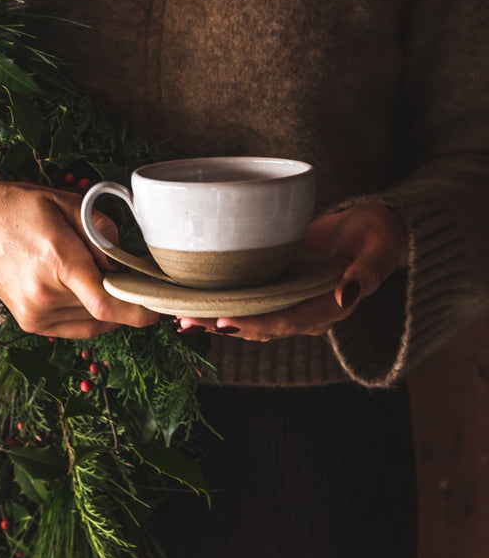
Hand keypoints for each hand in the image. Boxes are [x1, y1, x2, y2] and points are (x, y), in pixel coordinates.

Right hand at [0, 180, 158, 338]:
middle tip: (124, 272)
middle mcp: (45, 294)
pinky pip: (78, 329)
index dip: (140, 311)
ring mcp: (36, 314)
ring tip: (90, 274)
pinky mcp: (31, 324)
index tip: (159, 308)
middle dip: (123, 294)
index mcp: (57, 261)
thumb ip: (104, 232)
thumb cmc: (20, 209)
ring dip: (105, 304)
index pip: (108, 303)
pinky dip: (91, 315)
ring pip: (95, 322)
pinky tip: (83, 292)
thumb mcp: (68, 204)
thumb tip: (128, 260)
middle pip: (106, 311)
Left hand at [176, 203, 407, 341]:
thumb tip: (346, 295)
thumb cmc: (378, 236)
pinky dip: (218, 302)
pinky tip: (190, 301)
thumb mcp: (380, 249)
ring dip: (212, 319)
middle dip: (220, 326)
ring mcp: (287, 303)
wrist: (371, 230)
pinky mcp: (275, 290)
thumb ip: (366, 272)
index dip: (255, 324)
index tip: (224, 321)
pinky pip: (245, 302)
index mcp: (329, 310)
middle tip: (184, 321)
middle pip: (257, 327)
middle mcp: (304, 313)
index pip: (287, 322)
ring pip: (246, 318)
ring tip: (177, 317)